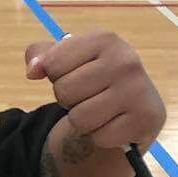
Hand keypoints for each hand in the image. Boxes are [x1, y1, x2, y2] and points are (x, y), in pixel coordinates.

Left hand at [26, 30, 165, 152]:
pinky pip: (99, 137)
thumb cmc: (94, 80)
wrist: (132, 109)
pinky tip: (114, 124)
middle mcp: (126, 60)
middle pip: (64, 91)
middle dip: (68, 99)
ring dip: (82, 120)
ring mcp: (138, 90)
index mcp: (105, 39)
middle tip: (89, 96)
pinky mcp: (145, 119)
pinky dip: (101, 136)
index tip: (74, 75)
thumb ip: (42, 56)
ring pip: (79, 117)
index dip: (55, 75)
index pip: (52, 64)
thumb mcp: (68, 60)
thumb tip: (33, 71)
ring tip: (100, 110)